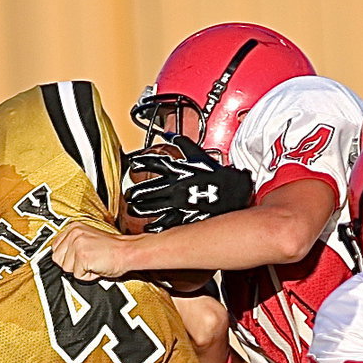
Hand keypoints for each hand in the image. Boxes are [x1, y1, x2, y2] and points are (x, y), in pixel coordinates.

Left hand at [50, 223, 136, 280]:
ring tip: (94, 262)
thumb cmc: (112, 249)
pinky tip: (97, 266)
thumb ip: (71, 246)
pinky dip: (88, 276)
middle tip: (89, 260)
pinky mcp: (82, 256)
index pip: (55, 249)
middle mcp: (73, 233)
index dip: (67, 258)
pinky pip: (78, 276)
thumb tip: (60, 258)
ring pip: (66, 269)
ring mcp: (77, 244)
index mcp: (73, 227)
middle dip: (72, 265)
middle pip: (58, 260)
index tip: (78, 258)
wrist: (128, 252)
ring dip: (81, 271)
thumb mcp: (87, 240)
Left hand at [125, 136, 253, 231]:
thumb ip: (182, 143)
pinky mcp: (183, 217)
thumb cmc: (216, 174)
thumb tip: (168, 134)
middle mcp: (175, 186)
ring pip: (150, 207)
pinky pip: (164, 223)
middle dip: (134, 193)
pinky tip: (146, 228)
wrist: (234, 191)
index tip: (133, 164)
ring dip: (138, 209)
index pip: (153, 163)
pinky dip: (153, 227)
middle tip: (128, 194)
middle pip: (146, 189)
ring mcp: (178, 203)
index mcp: (178, 170)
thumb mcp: (199, 154)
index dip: (140, 163)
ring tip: (133, 209)